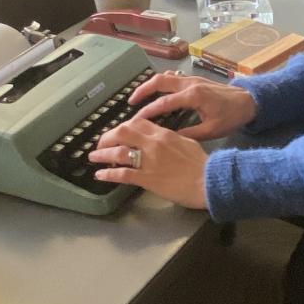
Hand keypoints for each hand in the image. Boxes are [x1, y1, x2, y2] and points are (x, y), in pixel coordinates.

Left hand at [89, 115, 210, 208]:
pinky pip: (122, 174)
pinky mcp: (147, 178)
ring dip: (102, 154)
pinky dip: (108, 174)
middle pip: (122, 132)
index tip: (119, 132)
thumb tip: (163, 138)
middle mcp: (153, 144)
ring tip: (93, 157)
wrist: (209, 181)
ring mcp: (148, 161)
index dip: (124, 126)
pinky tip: (100, 175)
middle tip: (101, 143)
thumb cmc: (202, 164)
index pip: (137, 122)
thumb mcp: (188, 143)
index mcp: (163, 133)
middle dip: (108, 137)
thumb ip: (172, 139)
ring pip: (118, 152)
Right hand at [126, 72, 257, 139]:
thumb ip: (189, 134)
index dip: (147, 111)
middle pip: (159, 81)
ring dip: (150, 85)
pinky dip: (162, 83)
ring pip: (165, 77)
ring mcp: (192, 79)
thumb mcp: (211, 131)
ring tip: (139, 96)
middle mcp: (190, 83)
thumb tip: (169, 138)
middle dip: (142, 90)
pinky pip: (173, 77)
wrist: (250, 101)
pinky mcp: (195, 79)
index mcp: (193, 96)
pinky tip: (157, 91)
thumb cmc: (232, 116)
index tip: (135, 120)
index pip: (163, 103)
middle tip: (130, 102)